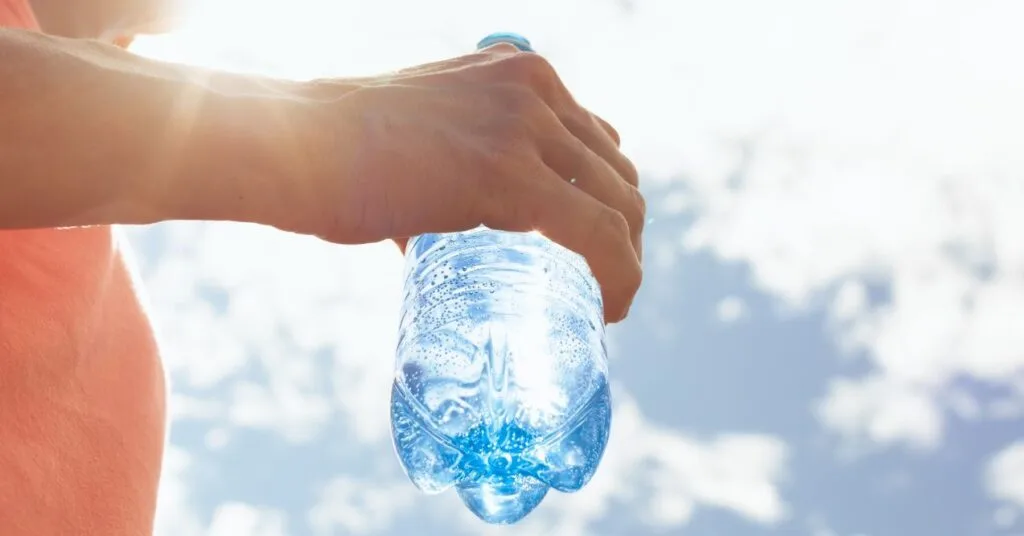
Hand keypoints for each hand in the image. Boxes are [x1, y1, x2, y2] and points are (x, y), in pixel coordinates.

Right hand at [286, 44, 644, 322]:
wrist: (296, 145)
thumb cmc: (345, 150)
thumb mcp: (427, 130)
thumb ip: (460, 160)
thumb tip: (453, 224)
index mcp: (521, 72)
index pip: (598, 142)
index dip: (609, 202)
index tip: (595, 250)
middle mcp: (534, 90)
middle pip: (617, 174)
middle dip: (624, 236)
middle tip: (601, 285)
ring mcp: (524, 127)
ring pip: (619, 205)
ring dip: (627, 261)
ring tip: (608, 302)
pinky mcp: (509, 174)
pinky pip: (598, 231)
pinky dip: (621, 274)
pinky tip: (613, 307)